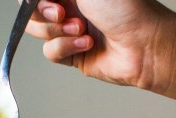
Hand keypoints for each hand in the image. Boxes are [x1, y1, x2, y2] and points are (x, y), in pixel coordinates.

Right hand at [25, 0, 172, 88]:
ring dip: (58, 31)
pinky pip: (51, 52)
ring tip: (81, 29)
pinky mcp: (71, 54)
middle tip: (62, 12)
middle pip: (33, 10)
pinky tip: (86, 45)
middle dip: (43, 12)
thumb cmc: (126, 9)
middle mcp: (70, 5)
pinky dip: (66, 48)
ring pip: (39, 31)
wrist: (143, 44)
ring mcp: (69, 29)